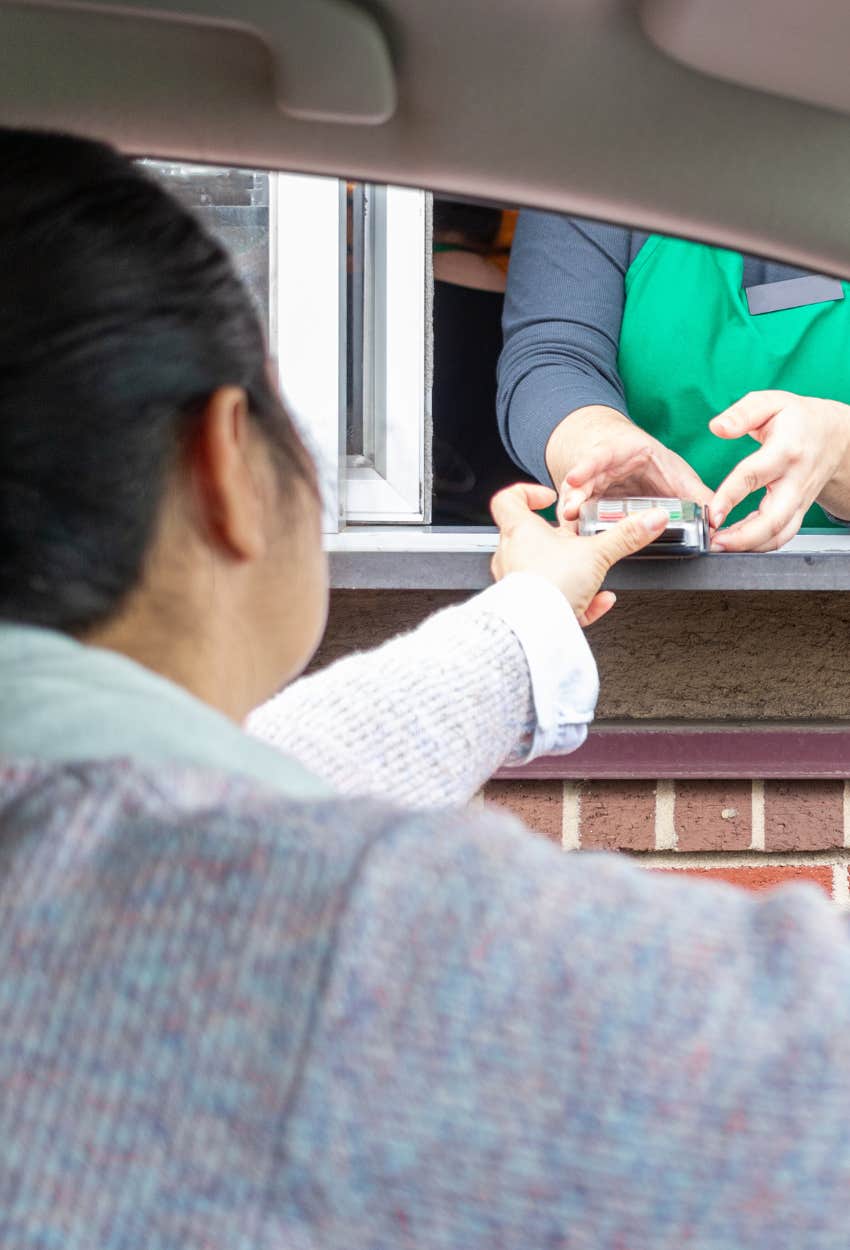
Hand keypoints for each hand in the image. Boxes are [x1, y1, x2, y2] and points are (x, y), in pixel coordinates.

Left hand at [490, 482, 668, 625]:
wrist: (537, 630)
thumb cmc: (549, 585)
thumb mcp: (596, 553)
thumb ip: (625, 535)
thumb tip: (651, 519)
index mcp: (519, 531)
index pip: (508, 499)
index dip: (528, 493)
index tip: (549, 498)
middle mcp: (511, 556)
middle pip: (530, 537)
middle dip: (560, 538)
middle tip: (579, 539)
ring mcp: (516, 583)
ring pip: (543, 570)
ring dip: (570, 571)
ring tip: (593, 575)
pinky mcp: (528, 609)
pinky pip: (551, 600)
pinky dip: (576, 600)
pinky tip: (599, 602)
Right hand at [546, 406, 713, 523]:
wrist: (626, 454)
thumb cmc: (649, 461)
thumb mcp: (673, 472)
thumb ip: (695, 494)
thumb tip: (717, 518)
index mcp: (616, 454)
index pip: (597, 456)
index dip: (586, 466)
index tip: (576, 477)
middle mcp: (598, 470)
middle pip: (581, 482)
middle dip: (575, 496)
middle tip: (571, 509)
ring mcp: (589, 489)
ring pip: (575, 500)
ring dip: (571, 513)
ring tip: (568, 523)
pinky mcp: (587, 506)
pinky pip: (576, 516)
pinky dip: (573, 525)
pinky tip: (571, 535)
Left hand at [709, 392, 849, 551]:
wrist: (835, 436)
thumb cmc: (799, 419)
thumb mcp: (771, 402)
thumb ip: (742, 413)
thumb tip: (717, 427)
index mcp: (785, 450)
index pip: (754, 476)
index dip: (730, 497)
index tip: (711, 513)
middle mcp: (795, 480)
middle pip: (773, 519)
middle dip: (743, 537)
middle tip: (715, 542)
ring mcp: (799, 500)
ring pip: (779, 534)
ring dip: (749, 547)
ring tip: (719, 547)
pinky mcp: (798, 511)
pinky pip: (781, 536)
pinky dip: (758, 546)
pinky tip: (735, 544)